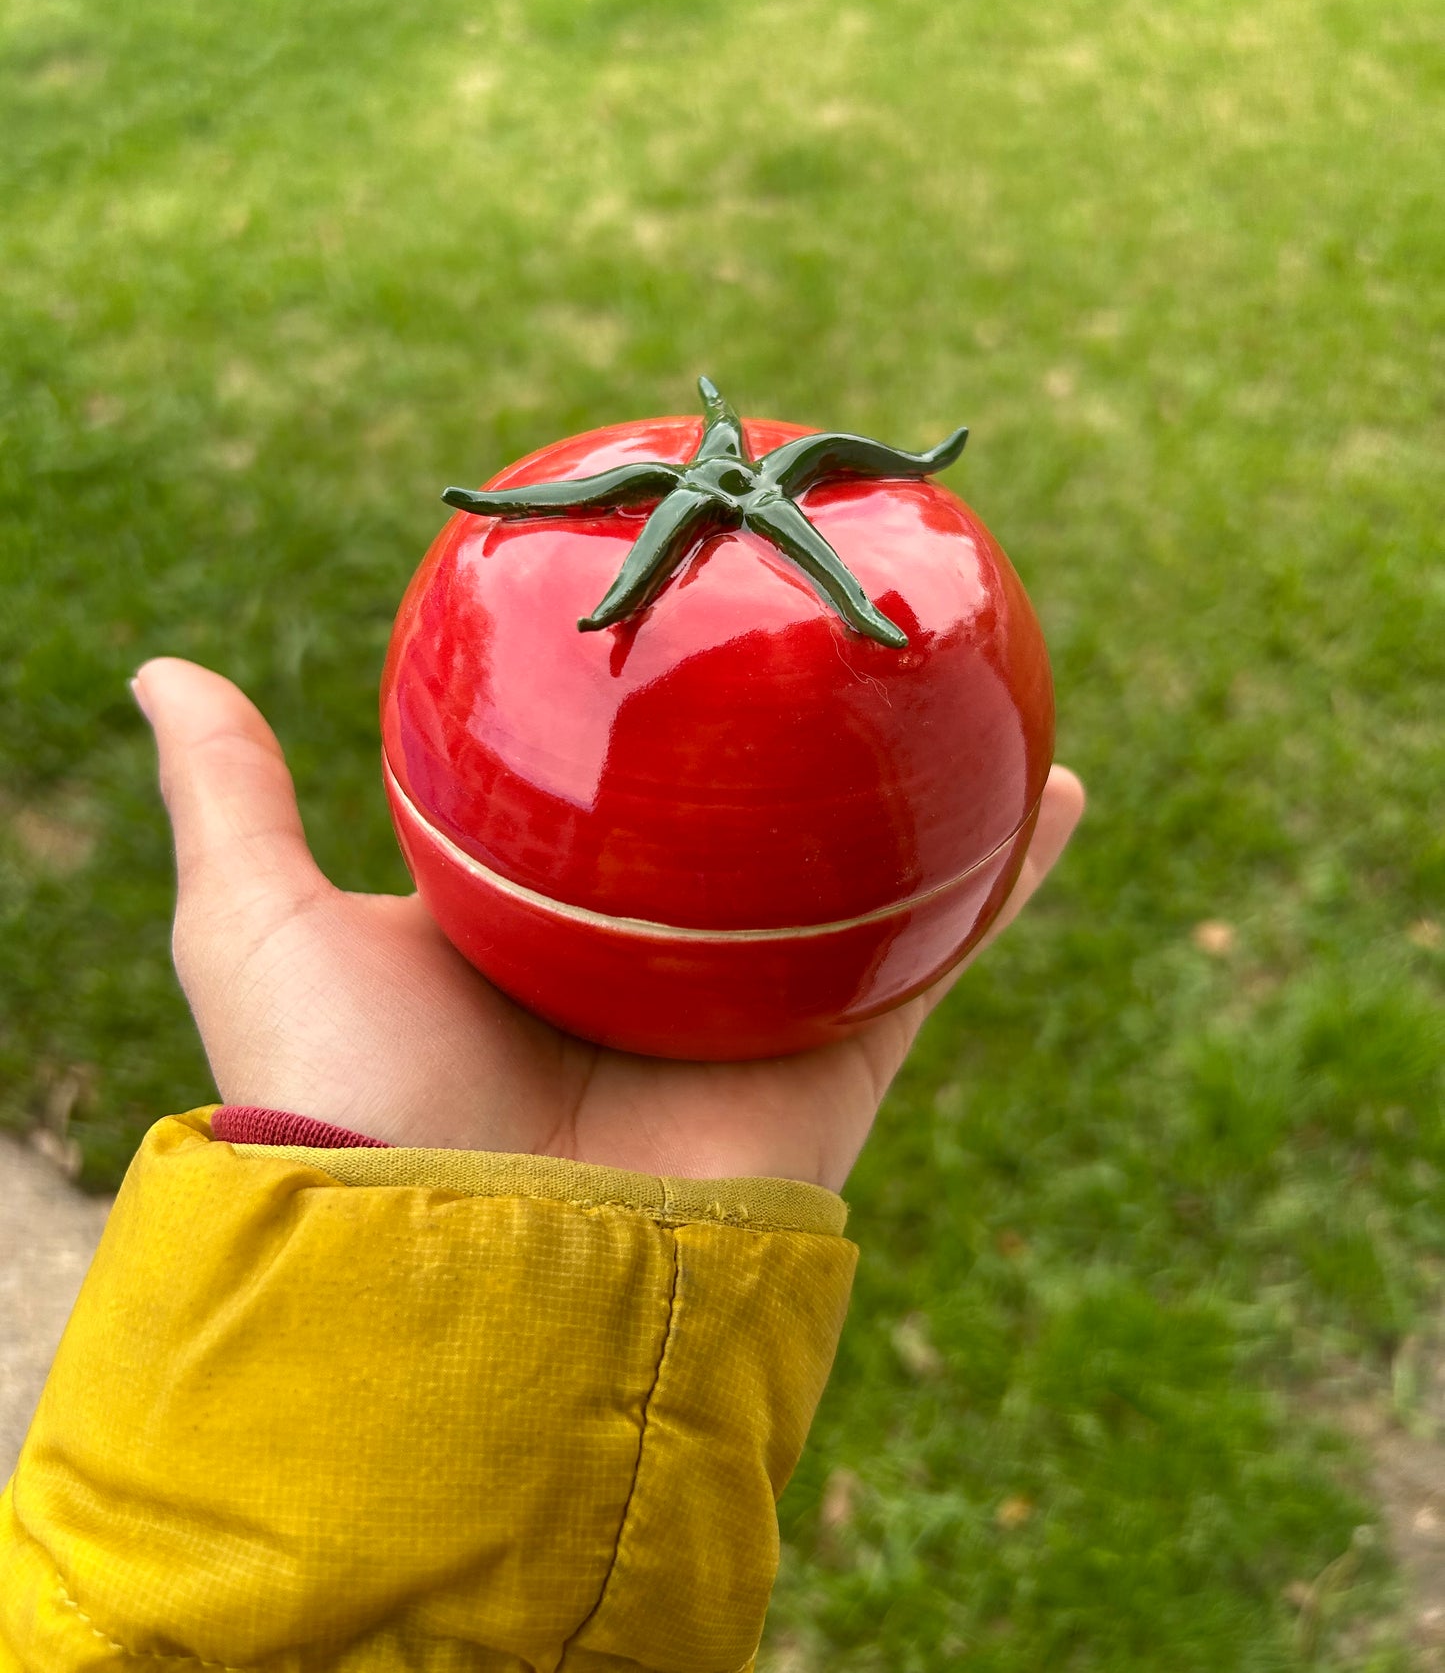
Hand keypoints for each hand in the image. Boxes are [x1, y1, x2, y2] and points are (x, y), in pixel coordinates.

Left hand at [132, 657, 1083, 1191]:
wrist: (458, 1282)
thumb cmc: (351, 1106)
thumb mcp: (262, 930)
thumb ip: (233, 802)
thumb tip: (163, 668)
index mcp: (549, 925)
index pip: (618, 794)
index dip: (655, 709)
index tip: (693, 606)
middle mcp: (662, 963)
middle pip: (760, 826)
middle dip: (812, 742)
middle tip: (851, 625)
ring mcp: (759, 1008)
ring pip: (872, 874)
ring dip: (934, 787)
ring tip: (983, 681)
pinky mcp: (840, 1058)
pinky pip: (942, 946)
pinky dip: (1004, 873)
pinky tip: (1050, 784)